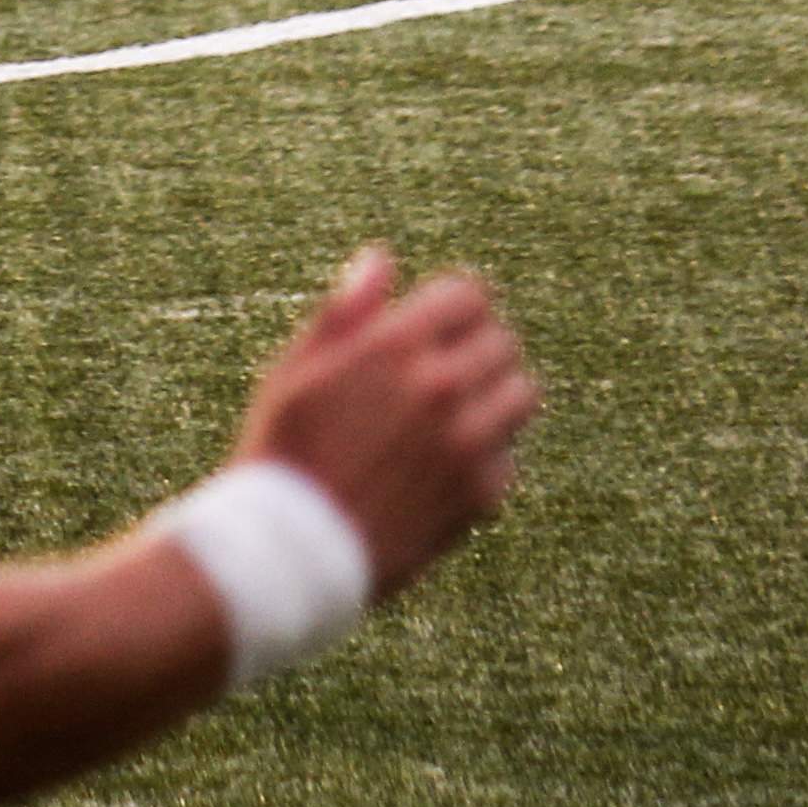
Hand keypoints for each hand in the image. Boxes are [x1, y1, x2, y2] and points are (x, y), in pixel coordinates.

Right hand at [229, 246, 536, 600]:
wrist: (292, 547)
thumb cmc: (285, 449)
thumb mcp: (297, 368)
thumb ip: (346, 311)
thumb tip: (383, 259)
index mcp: (394, 346)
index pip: (469, 295)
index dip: (456, 304)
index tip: (443, 320)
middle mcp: (440, 387)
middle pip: (502, 340)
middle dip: (477, 345)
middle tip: (449, 367)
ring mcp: (466, 443)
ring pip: (523, 394)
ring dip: (497, 394)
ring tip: (462, 410)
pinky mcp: (478, 495)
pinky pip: (509, 457)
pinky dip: (488, 456)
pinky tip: (447, 464)